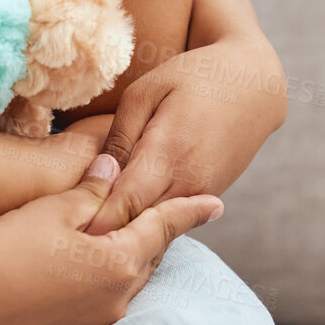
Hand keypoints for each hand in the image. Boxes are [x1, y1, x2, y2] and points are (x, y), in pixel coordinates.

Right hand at [0, 153, 223, 324]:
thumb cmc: (5, 246)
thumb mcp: (51, 207)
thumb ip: (91, 190)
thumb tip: (114, 167)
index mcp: (118, 261)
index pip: (162, 228)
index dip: (189, 211)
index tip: (217, 203)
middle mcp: (116, 298)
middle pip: (144, 258)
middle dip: (146, 233)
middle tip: (149, 210)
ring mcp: (94, 322)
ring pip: (120, 282)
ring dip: (117, 258)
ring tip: (99, 237)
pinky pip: (95, 302)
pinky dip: (92, 280)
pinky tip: (65, 268)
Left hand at [83, 35, 287, 236]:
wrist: (254, 86)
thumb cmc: (191, 77)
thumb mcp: (146, 92)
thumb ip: (122, 134)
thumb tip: (100, 172)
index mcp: (169, 151)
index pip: (127, 200)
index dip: (98, 219)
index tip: (70, 235)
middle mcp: (191, 180)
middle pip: (142, 220)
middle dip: (109, 233)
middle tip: (72, 246)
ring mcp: (205, 192)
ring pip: (161, 224)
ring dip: (131, 233)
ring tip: (91, 245)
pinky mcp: (212, 194)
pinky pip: (177, 216)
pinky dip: (153, 223)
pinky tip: (125, 227)